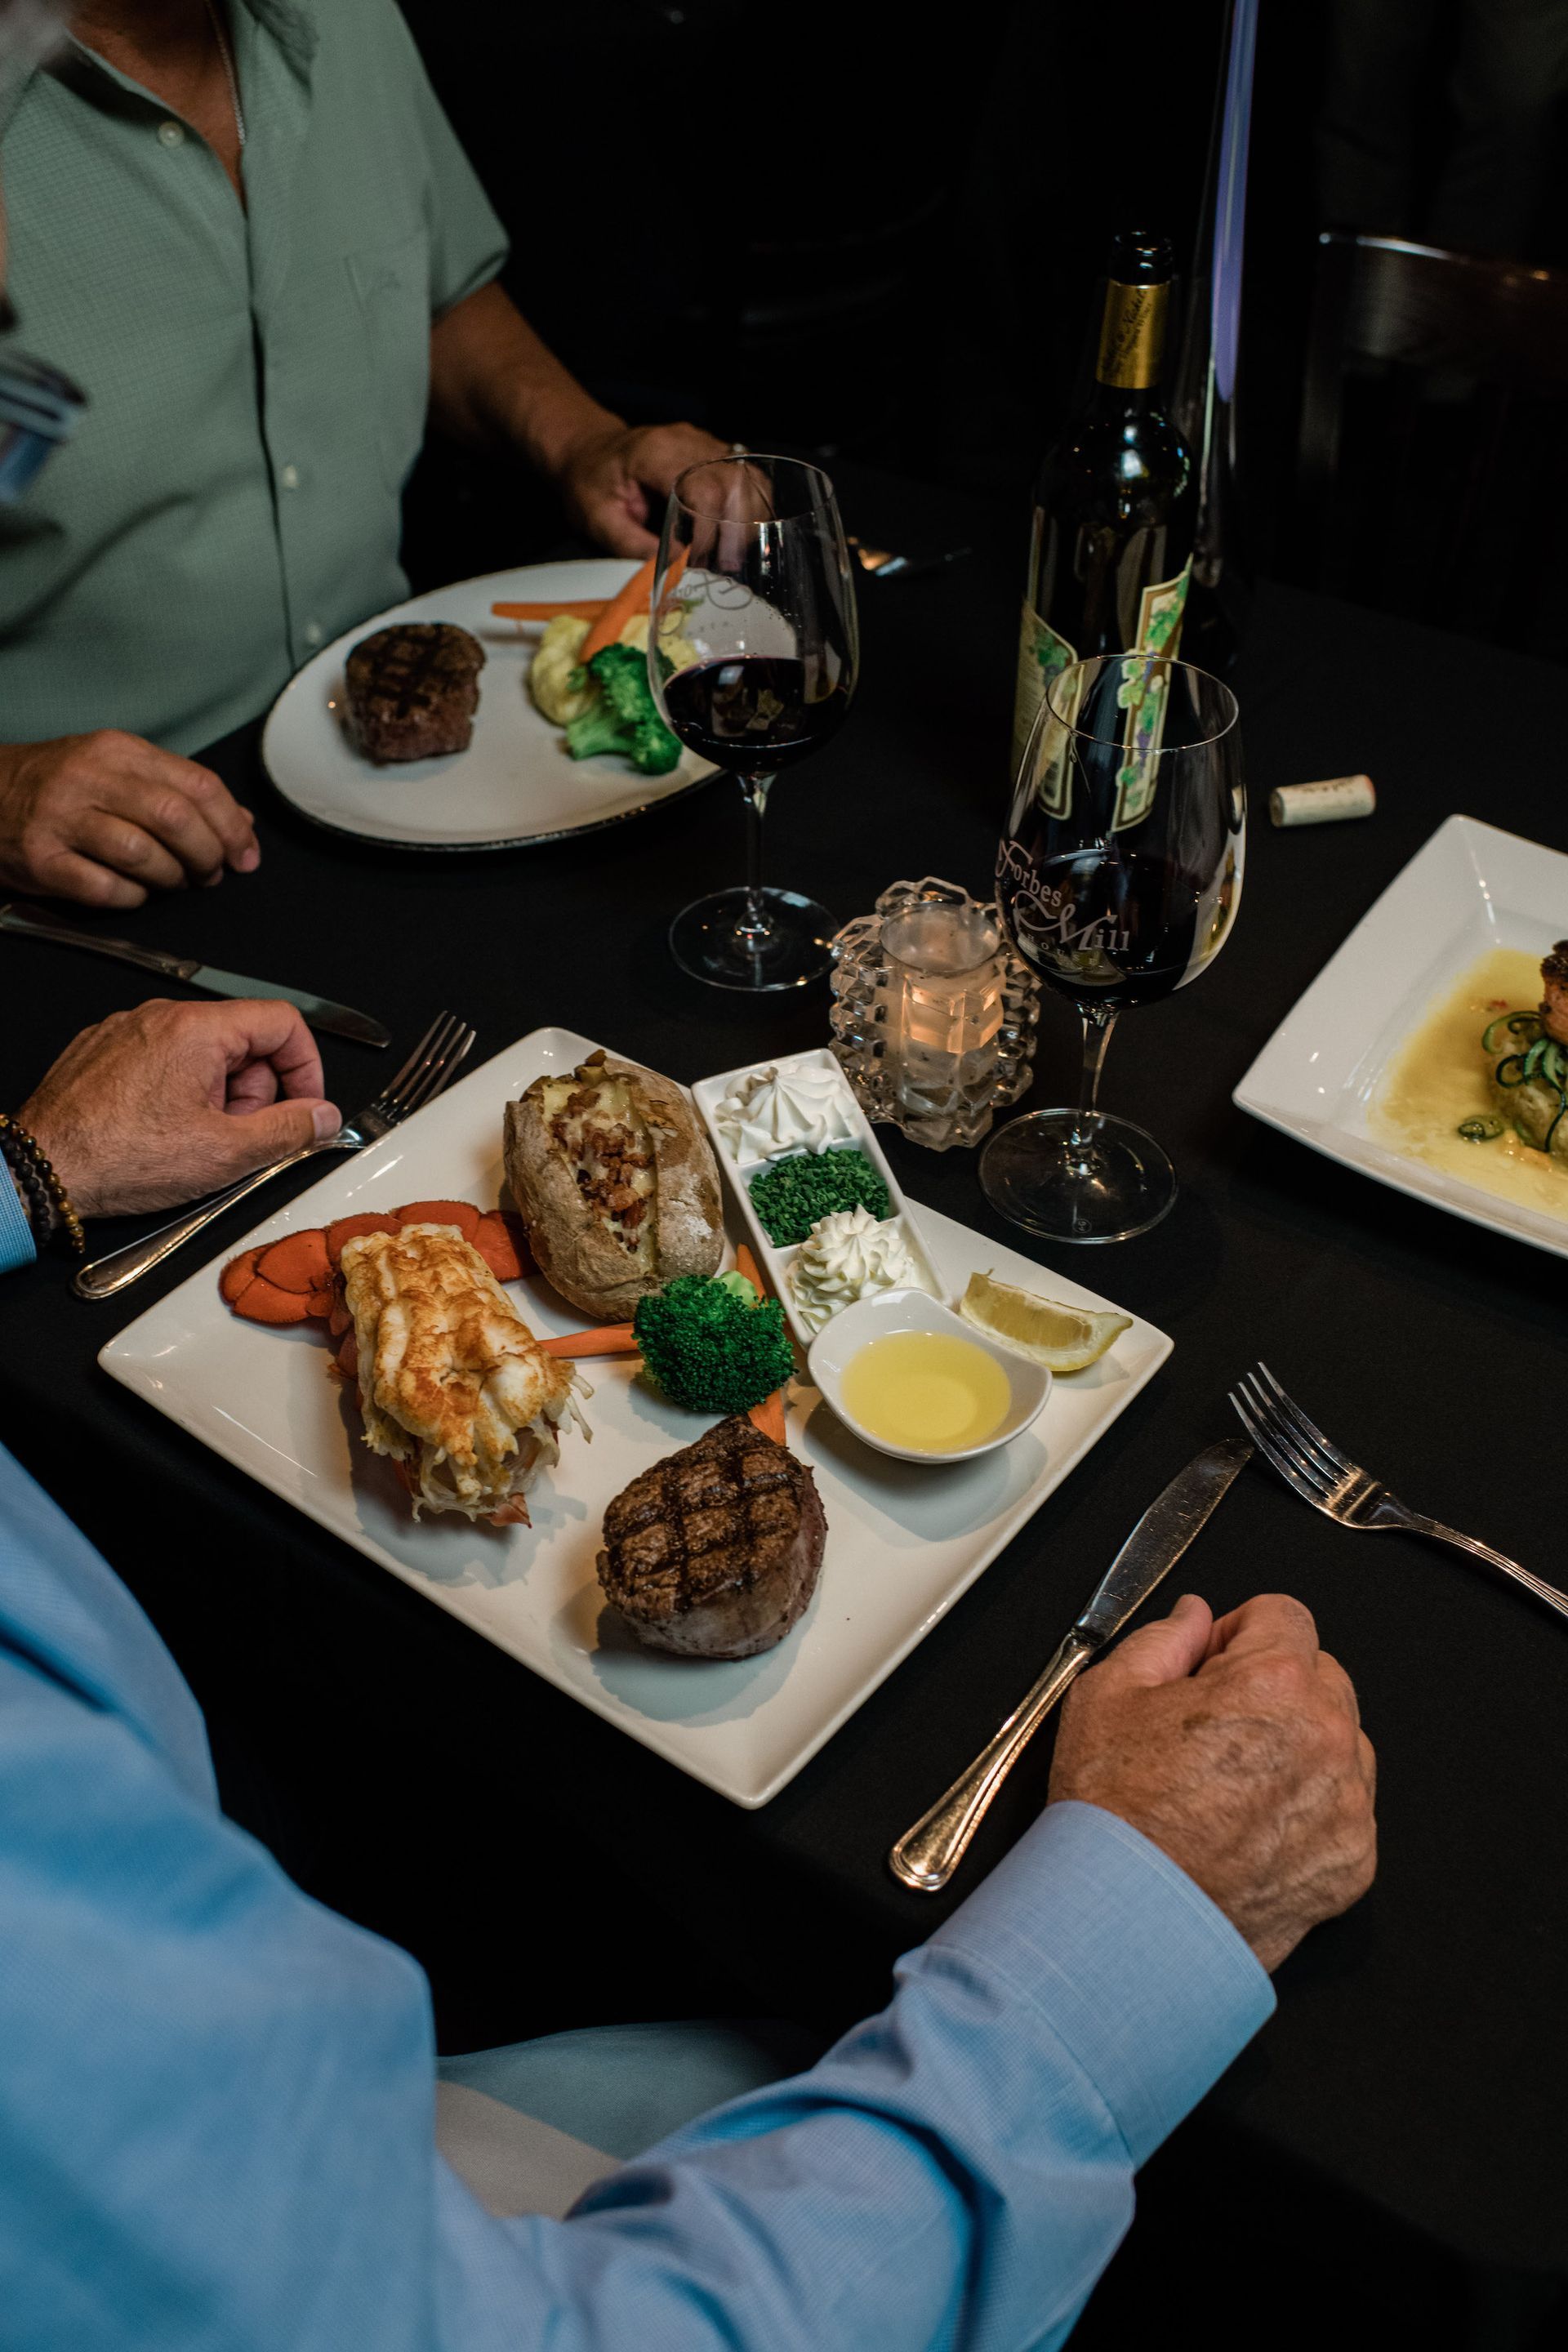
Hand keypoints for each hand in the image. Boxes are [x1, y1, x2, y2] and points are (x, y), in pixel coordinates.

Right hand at [0, 732, 260, 908]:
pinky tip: (134, 892)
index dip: (232, 826)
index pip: (198, 784)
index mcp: (118, 750)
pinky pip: (107, 889)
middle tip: (211, 873)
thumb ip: (179, 790)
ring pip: (143, 855)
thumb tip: (240, 821)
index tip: (246, 855)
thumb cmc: (61, 785)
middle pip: (175, 818)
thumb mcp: (118, 769)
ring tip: (173, 882)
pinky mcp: (42, 860)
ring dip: (172, 878)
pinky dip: (133, 898)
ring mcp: (62, 819)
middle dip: (207, 855)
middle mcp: (90, 778)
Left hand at [19, 999, 339, 1217]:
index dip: (306, 1067)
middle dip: (255, 1092)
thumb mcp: (226, 1154)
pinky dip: (176, 1094)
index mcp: (197, 1029)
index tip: (304, 1105)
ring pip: (202, 1054)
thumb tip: (323, 1118)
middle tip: (241, 1137)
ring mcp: (126, 1031)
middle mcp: (160, 1017)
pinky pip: (161, 1061)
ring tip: (196, 1142)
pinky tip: (162, 1134)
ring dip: (217, 1097)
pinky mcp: (102, 1051)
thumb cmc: (119, 1159)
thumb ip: (289, 1130)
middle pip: (242, 1040)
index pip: (283, 1022)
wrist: (42, 1171)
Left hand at [556, 421, 732, 556]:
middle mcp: (688, 441)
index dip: (710, 529)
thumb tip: (677, 570)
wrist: (588, 450)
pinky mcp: (714, 453)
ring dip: (749, 519)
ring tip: (732, 554)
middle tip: (726, 564)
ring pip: (749, 478)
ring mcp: (705, 444)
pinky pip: (746, 478)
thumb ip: (634, 545)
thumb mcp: (598, 519)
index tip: (702, 561)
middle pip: (735, 481)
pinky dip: (749, 509)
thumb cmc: (589, 483)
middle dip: (737, 527)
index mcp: (656, 453)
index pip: (703, 488)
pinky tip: (735, 535)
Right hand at [1048, 1591, 1376, 1971]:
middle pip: (1321, 1674)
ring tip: (1233, 1782)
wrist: (1128, 1921)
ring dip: (1301, 1743)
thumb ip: (1164, 1638)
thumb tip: (1195, 1615)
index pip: (1285, 1615)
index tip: (1211, 1664)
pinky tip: (1252, 1826)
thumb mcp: (1109, 1693)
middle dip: (1274, 1685)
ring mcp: (1348, 1804)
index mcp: (1275, 1681)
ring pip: (1341, 1740)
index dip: (1238, 1632)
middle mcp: (1328, 1737)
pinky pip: (1345, 1807)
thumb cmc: (1115, 1811)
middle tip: (1215, 1725)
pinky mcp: (1353, 1861)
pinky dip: (1310, 1807)